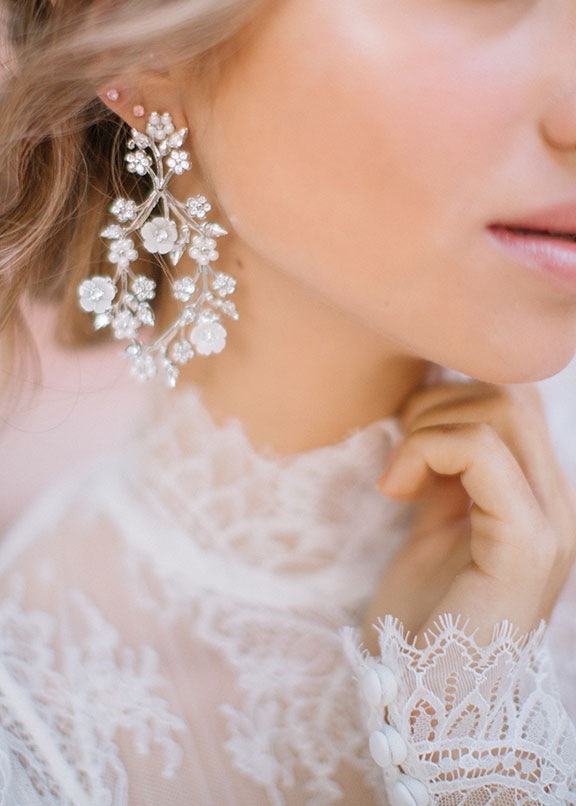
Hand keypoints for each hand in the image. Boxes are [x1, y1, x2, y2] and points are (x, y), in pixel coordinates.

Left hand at [362, 381, 575, 652]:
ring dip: (429, 425)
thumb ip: (448, 472)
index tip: (405, 442)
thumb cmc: (423, 618)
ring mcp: (552, 526)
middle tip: (400, 451)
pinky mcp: (526, 546)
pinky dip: (427, 449)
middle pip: (513, 393)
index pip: (518, 399)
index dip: (454, 396)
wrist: (423, 699)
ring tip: (399, 474)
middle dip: (440, 402)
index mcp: (541, 498)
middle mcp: (560, 505)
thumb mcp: (435, 524)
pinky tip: (396, 490)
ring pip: (502, 409)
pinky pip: (483, 452)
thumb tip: (432, 407)